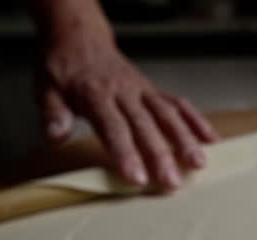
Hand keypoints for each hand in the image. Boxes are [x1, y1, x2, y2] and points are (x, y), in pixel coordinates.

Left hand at [36, 29, 218, 189]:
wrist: (80, 40)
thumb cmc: (63, 70)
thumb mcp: (45, 89)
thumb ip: (53, 113)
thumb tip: (56, 135)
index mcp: (95, 95)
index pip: (113, 127)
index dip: (125, 153)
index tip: (137, 177)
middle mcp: (123, 93)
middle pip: (145, 125)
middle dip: (161, 155)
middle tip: (171, 182)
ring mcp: (142, 91)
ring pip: (167, 114)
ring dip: (185, 139)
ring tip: (198, 163)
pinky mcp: (153, 91)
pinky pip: (178, 103)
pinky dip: (196, 120)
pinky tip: (210, 139)